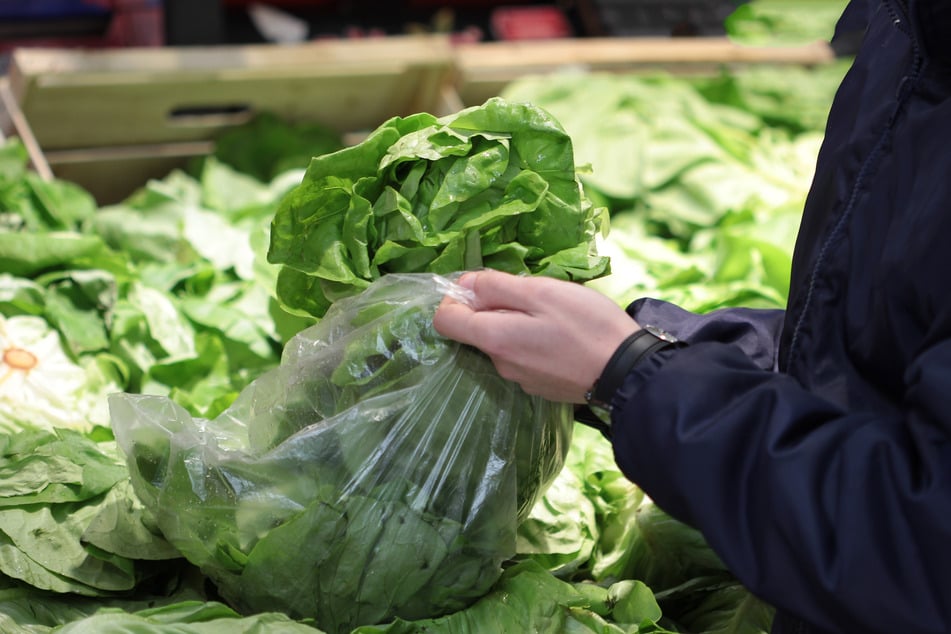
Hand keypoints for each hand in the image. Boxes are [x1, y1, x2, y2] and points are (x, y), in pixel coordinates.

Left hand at [433, 270, 639, 402]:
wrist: (627, 371)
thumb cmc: (586, 324)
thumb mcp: (541, 291)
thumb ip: (497, 286)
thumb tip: (463, 284)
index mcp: (494, 338)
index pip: (445, 321)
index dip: (454, 298)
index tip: (482, 286)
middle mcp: (500, 364)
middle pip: (477, 330)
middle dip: (496, 307)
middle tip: (534, 296)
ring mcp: (520, 378)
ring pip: (503, 342)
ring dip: (518, 324)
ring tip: (555, 316)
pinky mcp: (539, 386)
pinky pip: (523, 356)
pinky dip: (534, 342)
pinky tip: (562, 337)